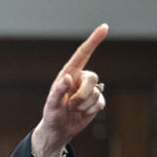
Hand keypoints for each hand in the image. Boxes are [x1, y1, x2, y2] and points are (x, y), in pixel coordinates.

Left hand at [32, 24, 108, 156]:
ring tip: (73, 109)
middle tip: (71, 104)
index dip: (94, 40)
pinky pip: (101, 103)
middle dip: (83, 94)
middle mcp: (80, 79)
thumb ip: (58, 91)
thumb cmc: (52, 114)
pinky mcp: (96, 101)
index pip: (83, 54)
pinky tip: (81, 113)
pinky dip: (91, 111)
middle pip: (92, 77)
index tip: (104, 27)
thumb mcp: (52, 104)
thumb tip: (68, 78)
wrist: (59, 130)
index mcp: (69, 73)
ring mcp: (89, 90)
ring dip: (85, 105)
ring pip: (97, 93)